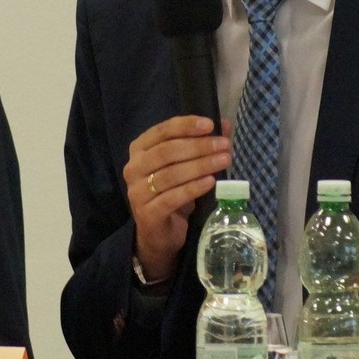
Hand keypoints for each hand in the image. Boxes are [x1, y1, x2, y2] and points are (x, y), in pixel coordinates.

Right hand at [124, 116, 231, 283]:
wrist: (160, 233)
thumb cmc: (173, 193)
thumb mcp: (186, 166)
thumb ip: (202, 144)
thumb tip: (225, 125)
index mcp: (140, 149)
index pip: (162, 131)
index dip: (186, 125)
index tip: (210, 125)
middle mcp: (133, 168)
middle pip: (166, 152)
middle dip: (198, 146)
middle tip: (224, 145)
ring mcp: (137, 192)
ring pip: (170, 174)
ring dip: (200, 165)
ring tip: (224, 161)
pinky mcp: (147, 213)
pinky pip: (171, 197)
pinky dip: (193, 188)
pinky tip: (211, 182)